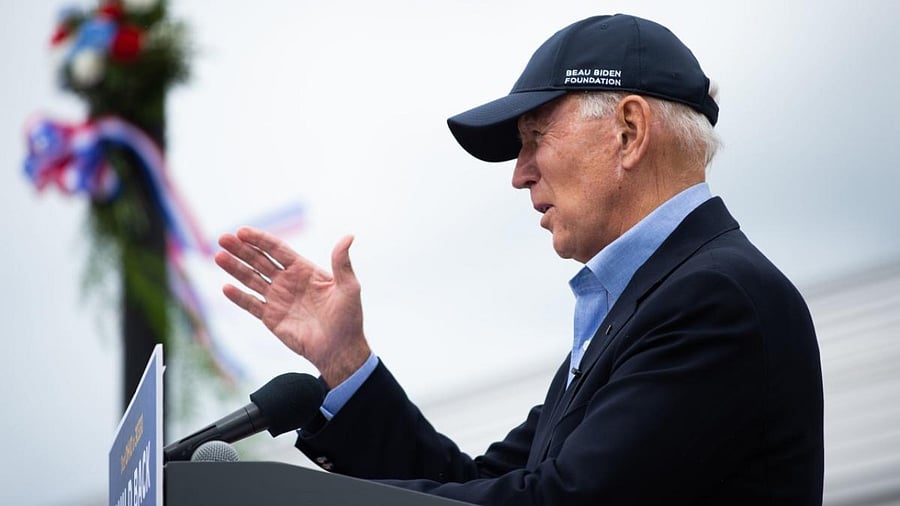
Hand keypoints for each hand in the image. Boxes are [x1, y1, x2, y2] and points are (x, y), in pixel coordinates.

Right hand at [214, 227, 370, 386]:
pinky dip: (239, 297)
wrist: (340, 349)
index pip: (278, 250)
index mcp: (304, 270)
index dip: (260, 240)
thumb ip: (342, 262)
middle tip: (223, 238)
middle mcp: (288, 281)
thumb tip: (349, 236)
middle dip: (241, 249)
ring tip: (218, 257)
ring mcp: (278, 299)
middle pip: (260, 260)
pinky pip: (252, 304)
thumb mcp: (349, 287)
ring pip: (252, 279)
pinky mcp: (271, 318)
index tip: (242, 231)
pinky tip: (226, 288)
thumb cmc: (348, 318)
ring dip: (235, 268)